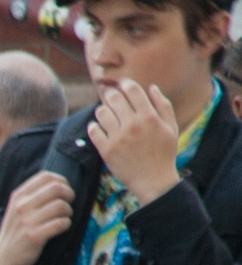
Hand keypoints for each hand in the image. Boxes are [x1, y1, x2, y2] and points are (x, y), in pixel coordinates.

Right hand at [0, 171, 76, 264]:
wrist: (3, 257)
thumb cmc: (15, 231)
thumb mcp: (17, 208)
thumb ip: (32, 195)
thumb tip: (59, 183)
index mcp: (18, 196)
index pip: (45, 176)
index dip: (61, 180)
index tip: (63, 190)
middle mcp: (22, 206)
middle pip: (56, 188)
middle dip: (69, 194)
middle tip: (68, 203)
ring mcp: (27, 222)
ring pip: (61, 206)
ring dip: (68, 211)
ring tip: (64, 217)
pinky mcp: (34, 236)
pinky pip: (60, 223)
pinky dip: (66, 224)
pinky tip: (61, 227)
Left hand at [89, 79, 183, 207]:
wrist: (154, 180)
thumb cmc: (164, 153)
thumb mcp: (171, 127)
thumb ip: (163, 105)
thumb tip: (152, 87)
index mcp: (149, 117)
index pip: (132, 90)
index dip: (124, 84)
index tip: (121, 84)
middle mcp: (132, 125)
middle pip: (114, 98)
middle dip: (111, 94)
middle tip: (109, 96)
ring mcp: (118, 138)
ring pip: (101, 113)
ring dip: (102, 110)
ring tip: (105, 114)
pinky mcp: (106, 150)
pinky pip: (93, 131)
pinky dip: (94, 126)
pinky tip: (98, 127)